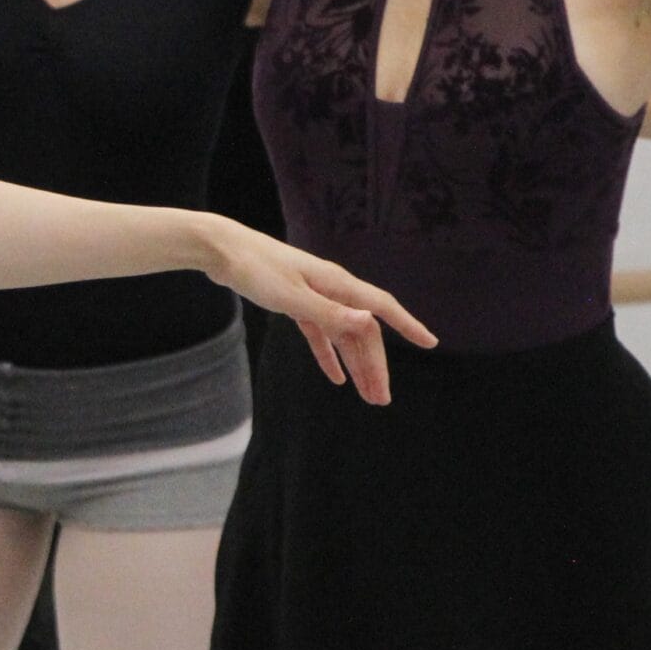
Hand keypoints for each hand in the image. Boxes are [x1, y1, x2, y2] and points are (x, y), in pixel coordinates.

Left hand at [202, 217, 437, 404]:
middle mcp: (331, 289)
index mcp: (337, 284)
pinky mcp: (295, 301)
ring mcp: (314, 295)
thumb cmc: (255, 269)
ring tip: (367, 395)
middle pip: (363, 332)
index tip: (430, 343)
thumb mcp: (292, 296)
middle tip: (381, 400)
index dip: (407, 325)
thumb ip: (329, 313)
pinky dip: (328, 355)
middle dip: (375, 365)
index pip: (381, 309)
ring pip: (343, 336)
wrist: (220, 250)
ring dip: (355, 365)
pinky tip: (336, 378)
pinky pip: (320, 333)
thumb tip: (368, 321)